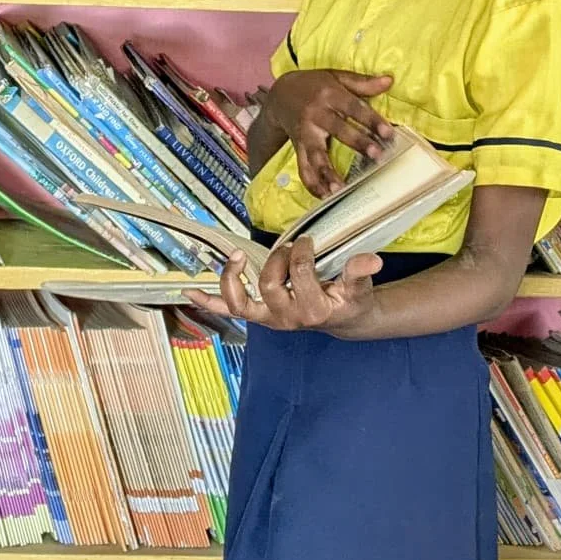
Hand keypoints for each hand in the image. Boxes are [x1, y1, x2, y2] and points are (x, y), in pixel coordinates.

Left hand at [189, 239, 381, 333]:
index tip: (308, 240)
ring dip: (232, 279)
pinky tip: (189, 293)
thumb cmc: (350, 299)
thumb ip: (359, 272)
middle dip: (277, 259)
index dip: (302, 252)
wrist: (343, 319)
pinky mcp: (257, 315)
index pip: (300, 274)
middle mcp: (287, 318)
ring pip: (241, 303)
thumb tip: (371, 259)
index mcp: (313, 310)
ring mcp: (268, 318)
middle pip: (269, 283)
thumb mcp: (359, 287)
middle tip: (290, 247)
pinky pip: (229, 310)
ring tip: (235, 258)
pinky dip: (208, 303)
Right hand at [260, 69, 392, 198]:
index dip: (371, 120)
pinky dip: (312, 183)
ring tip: (339, 188)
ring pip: (316, 154)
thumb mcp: (335, 76)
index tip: (388, 133)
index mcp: (328, 95)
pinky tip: (324, 196)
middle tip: (376, 155)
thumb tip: (389, 81)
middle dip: (357, 143)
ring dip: (327, 172)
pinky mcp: (298, 147)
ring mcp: (305, 133)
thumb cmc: (313, 85)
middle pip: (338, 130)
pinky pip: (303, 167)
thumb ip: (361, 82)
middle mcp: (315, 114)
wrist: (279, 95)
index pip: (353, 107)